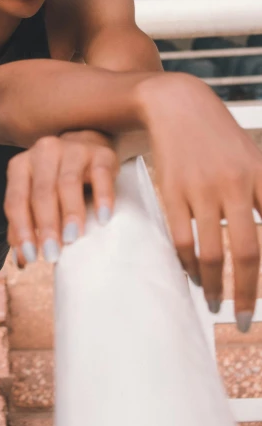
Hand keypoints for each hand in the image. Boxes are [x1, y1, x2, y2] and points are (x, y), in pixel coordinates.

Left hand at [5, 130, 118, 266]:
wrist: (86, 145)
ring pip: (68, 182)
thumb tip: (22, 260)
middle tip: (52, 254)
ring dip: (70, 213)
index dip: (21, 229)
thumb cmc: (56, 180)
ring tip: (72, 238)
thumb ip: (26, 225)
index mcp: (21, 166)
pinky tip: (103, 219)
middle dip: (46, 226)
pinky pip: (101, 174)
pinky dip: (102, 198)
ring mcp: (73, 149)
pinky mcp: (100, 153)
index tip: (30, 256)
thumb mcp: (35, 197)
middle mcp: (44, 152)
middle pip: (42, 192)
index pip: (16, 200)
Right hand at [138, 73, 261, 330]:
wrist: (178, 105)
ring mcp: (201, 188)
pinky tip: (194, 275)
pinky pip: (181, 239)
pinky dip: (188, 264)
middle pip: (248, 252)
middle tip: (244, 320)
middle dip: (247, 293)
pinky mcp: (172, 190)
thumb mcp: (254, 159)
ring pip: (211, 252)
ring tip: (214, 304)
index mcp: (261, 177)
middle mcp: (235, 184)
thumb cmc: (221, 138)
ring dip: (214, 286)